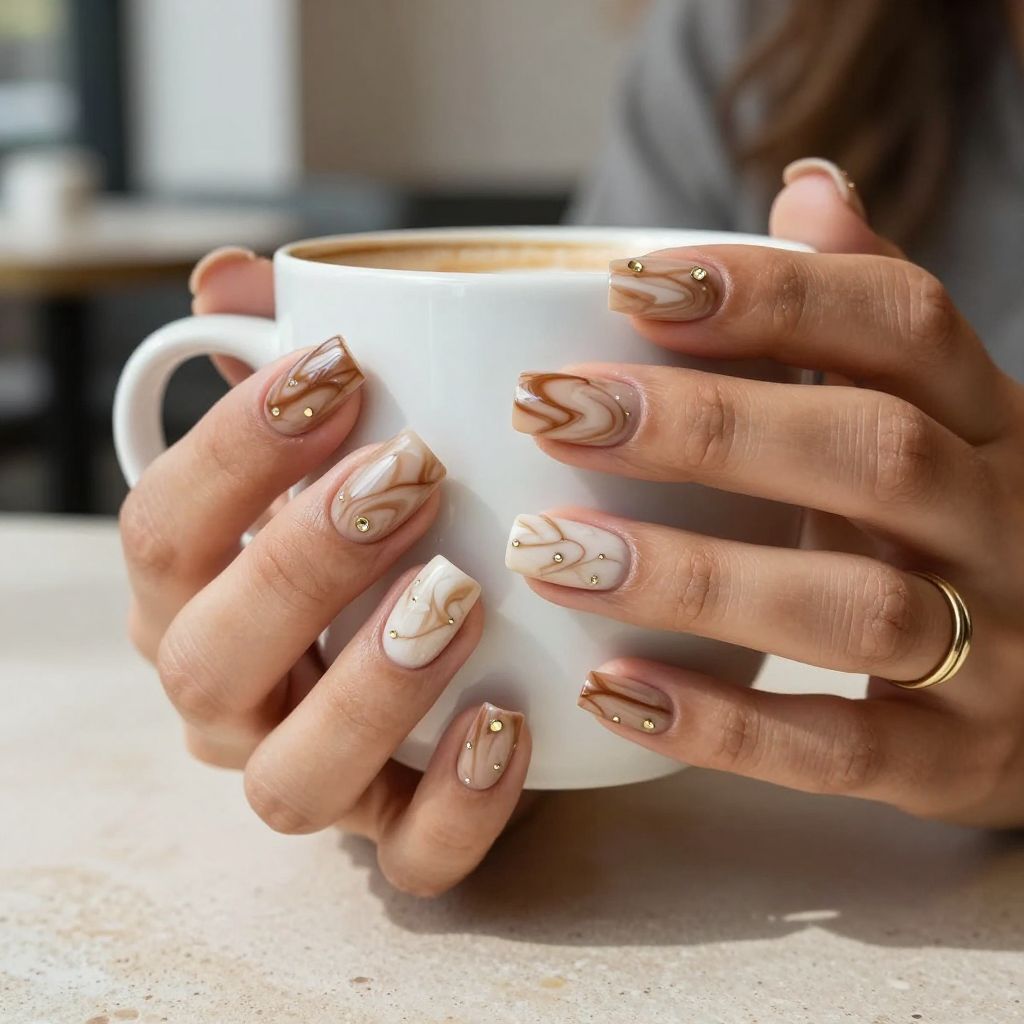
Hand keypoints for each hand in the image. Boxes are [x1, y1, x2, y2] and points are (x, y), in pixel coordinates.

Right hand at [120, 248, 530, 894]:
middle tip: (412, 471)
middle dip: (302, 558)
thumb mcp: (340, 440)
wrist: (459, 637)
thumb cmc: (385, 526)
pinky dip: (458, 803)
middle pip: (208, 655)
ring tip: (461, 591)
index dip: (233, 446)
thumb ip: (285, 361)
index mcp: (193, 593)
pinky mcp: (396, 836)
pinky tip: (512, 719)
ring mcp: (311, 777)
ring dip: (372, 685)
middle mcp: (229, 695)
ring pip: (293, 777)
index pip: (161, 526)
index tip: (337, 363)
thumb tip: (234, 277)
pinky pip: (408, 859)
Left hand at [509, 160, 1023, 826]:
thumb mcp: (932, 416)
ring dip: (690, 575)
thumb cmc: (950, 532)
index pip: (904, 323)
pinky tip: (608, 688)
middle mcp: (1005, 523)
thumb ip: (863, 315)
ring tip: (549, 551)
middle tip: (552, 411)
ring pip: (857, 606)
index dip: (774, 292)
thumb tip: (807, 184)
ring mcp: (999, 652)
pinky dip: (720, 723)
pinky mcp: (957, 762)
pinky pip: (841, 748)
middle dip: (705, 428)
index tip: (630, 284)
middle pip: (874, 451)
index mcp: (989, 422)